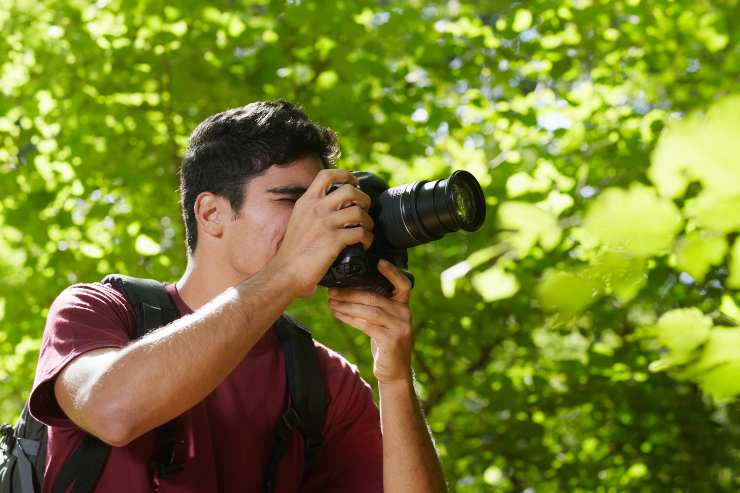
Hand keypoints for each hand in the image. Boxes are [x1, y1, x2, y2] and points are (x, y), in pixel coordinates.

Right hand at [269, 169, 374, 297]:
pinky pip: (361, 233)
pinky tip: (364, 244)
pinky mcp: (334, 240)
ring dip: (368, 221)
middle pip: (349, 190)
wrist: (285, 272)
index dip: (345, 174)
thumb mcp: (298, 220)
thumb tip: (333, 206)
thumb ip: (312, 210)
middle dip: (363, 198)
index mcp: (306, 202)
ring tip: (366, 229)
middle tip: (365, 209)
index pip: (326, 175)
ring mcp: (325, 224)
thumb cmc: (293, 251)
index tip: (354, 181)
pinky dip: (367, 238)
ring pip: (359, 212)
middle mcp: (316, 209)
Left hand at [327, 259, 413, 383]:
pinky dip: (350, 319)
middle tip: (332, 290)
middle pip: (375, 297)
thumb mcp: (384, 321)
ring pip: (369, 310)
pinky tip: (338, 315)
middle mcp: (405, 314)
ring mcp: (400, 327)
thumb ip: (375, 306)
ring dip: (347, 306)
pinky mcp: (391, 340)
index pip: (403, 284)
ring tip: (331, 302)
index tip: (378, 261)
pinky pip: (367, 325)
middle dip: (350, 293)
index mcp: (404, 305)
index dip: (392, 272)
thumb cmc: (385, 341)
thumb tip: (348, 288)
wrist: (394, 371)